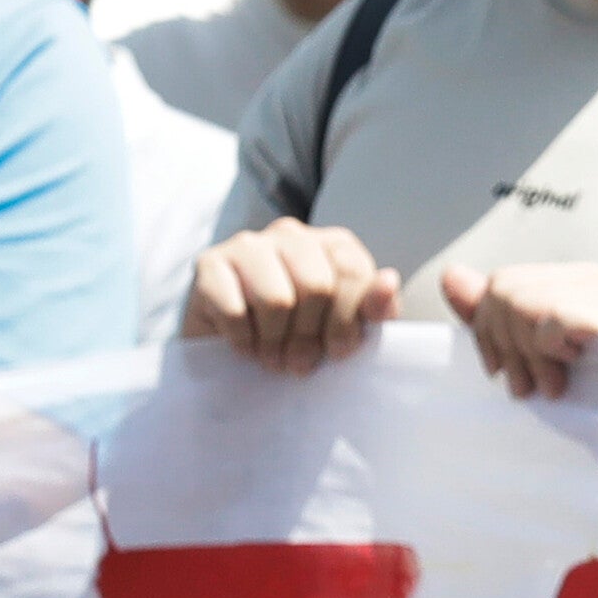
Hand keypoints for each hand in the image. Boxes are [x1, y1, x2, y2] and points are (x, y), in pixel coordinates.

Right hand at [184, 223, 397, 371]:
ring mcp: (247, 244)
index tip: (337, 353)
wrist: (232, 353)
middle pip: (316, 286)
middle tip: (299, 362)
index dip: (346, 323)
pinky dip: (243, 342)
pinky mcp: (209, 264)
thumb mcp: (346, 328)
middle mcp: (291, 234)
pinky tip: (244, 345)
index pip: (353, 272)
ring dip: (275, 343)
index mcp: (333, 244)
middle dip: (309, 336)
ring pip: (276, 299)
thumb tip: (388, 280)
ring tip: (272, 356)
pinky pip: (235, 311)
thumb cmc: (299, 338)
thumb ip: (374, 309)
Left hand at [443, 258, 597, 400]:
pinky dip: (549, 351)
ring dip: (528, 356)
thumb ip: (490, 317)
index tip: (503, 373)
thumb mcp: (525, 359)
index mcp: (572, 283)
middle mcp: (592, 279)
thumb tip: (452, 275)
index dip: (488, 333)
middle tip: (528, 385)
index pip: (500, 284)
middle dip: (505, 346)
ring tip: (551, 386)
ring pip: (520, 301)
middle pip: (504, 288)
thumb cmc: (589, 404)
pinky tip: (570, 372)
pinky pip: (550, 317)